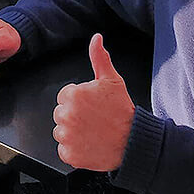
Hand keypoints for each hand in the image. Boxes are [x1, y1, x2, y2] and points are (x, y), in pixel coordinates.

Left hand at [53, 34, 135, 171]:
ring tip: (91, 131)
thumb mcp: (112, 80)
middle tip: (92, 119)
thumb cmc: (122, 112)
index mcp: (74, 95)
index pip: (64, 96)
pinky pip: (63, 150)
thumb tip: (96, 39)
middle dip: (74, 115)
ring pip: (60, 131)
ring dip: (72, 133)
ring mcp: (67, 136)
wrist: (133, 142)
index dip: (78, 100)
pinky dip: (73, 149)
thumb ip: (99, 57)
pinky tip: (88, 143)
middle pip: (60, 113)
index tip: (91, 106)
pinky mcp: (70, 154)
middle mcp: (67, 115)